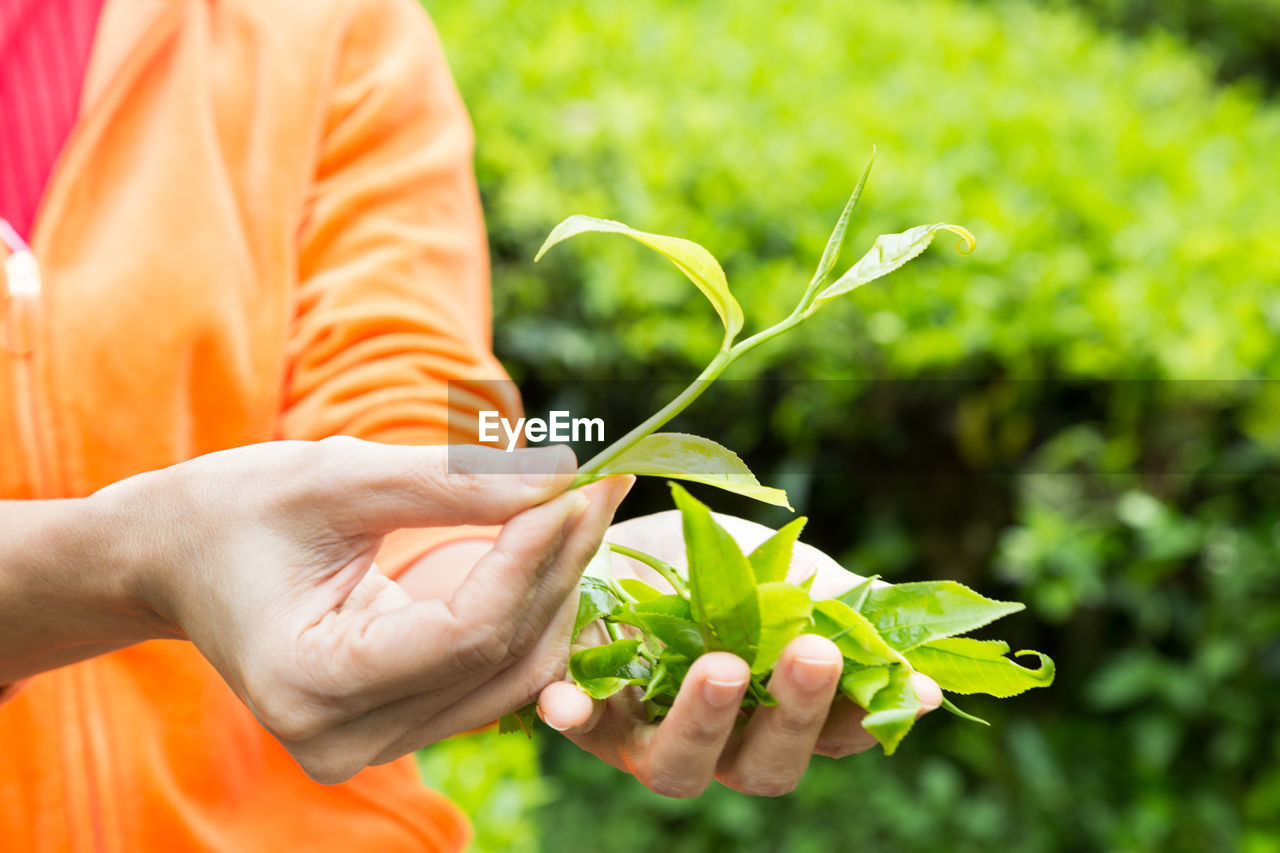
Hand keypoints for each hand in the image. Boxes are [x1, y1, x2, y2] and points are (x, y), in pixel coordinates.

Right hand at [92, 437, 631, 782]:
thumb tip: (565, 478)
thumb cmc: (238, 508)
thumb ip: (454, 484)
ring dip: (556, 589)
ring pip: (512, 674)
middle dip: (559, 565)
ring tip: (583, 507)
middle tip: (601, 484)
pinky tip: (550, 549)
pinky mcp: (396, 726)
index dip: (533, 556)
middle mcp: (343, 740)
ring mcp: (372, 745)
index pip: (467, 631)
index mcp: (310, 684)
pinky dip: (528, 611)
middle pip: (501, 658)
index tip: (578, 484)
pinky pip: (493, 676)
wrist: (178, 559)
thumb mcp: (339, 477)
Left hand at [536, 509, 941, 797]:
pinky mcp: (589, 713)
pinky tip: (568, 700)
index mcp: (779, 714)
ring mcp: (652, 736)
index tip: (914, 690)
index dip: (870, 719)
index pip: (834, 737)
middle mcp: (722, 742)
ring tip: (722, 667)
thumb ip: (846, 615)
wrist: (627, 530)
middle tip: (815, 655)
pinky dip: (576, 715)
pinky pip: (581, 727)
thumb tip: (925, 676)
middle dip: (794, 714)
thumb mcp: (787, 571)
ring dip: (704, 721)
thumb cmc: (722, 561)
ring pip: (680, 765)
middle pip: (764, 766)